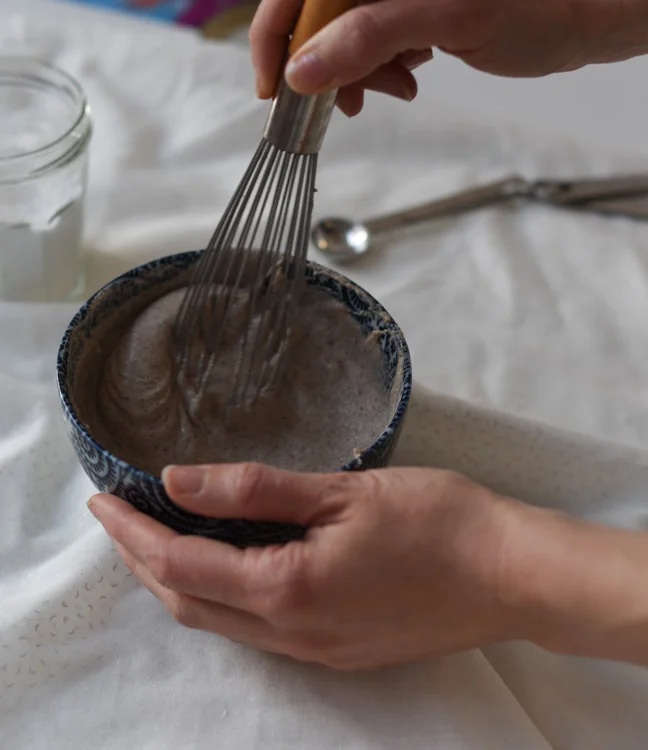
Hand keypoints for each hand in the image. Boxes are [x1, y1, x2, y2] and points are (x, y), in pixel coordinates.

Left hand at [88, 463, 525, 669]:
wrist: (510, 573)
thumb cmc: (435, 521)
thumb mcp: (341, 492)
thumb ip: (255, 490)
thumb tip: (177, 481)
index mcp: (288, 590)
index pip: (180, 566)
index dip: (133, 533)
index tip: (103, 500)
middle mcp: (292, 635)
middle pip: (189, 603)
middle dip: (144, 560)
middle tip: (121, 515)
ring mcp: (316, 651)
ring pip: (221, 620)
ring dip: (179, 580)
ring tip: (160, 534)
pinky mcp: (339, 650)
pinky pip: (257, 628)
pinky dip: (223, 593)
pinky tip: (227, 563)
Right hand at [250, 0, 641, 115]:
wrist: (575, 21)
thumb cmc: (531, 7)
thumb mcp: (444, 18)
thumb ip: (368, 35)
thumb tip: (304, 70)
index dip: (276, 37)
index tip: (274, 87)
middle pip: (316, 16)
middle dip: (325, 65)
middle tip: (346, 102)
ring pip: (341, 36)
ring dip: (357, 74)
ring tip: (395, 88)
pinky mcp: (405, 9)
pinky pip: (369, 42)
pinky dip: (380, 69)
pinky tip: (408, 78)